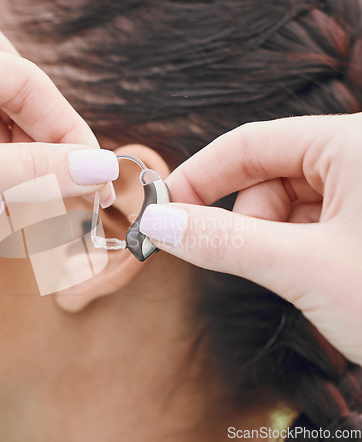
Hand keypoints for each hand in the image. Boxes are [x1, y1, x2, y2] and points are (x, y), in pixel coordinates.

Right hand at [139, 114, 361, 364]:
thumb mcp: (306, 269)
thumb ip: (224, 242)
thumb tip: (161, 224)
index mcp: (353, 143)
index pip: (248, 144)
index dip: (198, 176)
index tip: (164, 209)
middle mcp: (361, 155)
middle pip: (268, 174)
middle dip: (246, 220)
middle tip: (242, 261)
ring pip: (288, 202)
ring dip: (274, 240)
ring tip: (303, 277)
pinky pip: (312, 221)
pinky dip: (298, 248)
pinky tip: (319, 275)